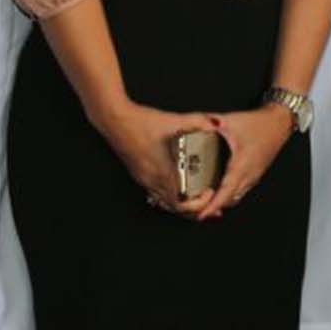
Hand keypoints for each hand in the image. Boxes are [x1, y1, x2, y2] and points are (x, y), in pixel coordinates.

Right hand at [100, 100, 222, 219]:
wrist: (116, 120)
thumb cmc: (140, 123)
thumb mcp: (174, 119)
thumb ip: (197, 121)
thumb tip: (215, 124)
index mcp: (162, 172)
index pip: (181, 204)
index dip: (198, 205)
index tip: (209, 193)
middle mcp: (152, 180)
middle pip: (174, 209)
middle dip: (194, 210)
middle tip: (209, 203)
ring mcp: (144, 179)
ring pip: (165, 203)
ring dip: (182, 205)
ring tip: (197, 201)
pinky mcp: (140, 174)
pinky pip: (156, 194)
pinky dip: (170, 197)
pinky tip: (177, 189)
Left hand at [200, 104, 291, 219]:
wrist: (280, 122)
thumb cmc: (262, 123)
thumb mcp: (231, 120)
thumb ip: (210, 121)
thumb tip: (196, 123)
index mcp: (242, 165)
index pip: (226, 192)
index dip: (213, 206)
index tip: (202, 215)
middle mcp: (249, 175)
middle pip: (230, 200)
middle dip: (214, 207)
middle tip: (197, 210)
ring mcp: (253, 176)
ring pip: (236, 197)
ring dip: (222, 202)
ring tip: (207, 203)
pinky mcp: (255, 174)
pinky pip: (241, 191)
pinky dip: (230, 196)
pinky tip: (222, 191)